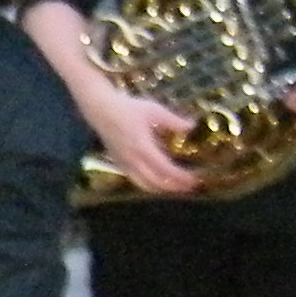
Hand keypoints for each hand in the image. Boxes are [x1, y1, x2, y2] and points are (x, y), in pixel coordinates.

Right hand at [85, 83, 200, 196]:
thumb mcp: (153, 110)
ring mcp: (124, 163)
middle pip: (156, 182)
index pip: (165, 169)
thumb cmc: (128, 108)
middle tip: (191, 186)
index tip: (195, 179)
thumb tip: (191, 126)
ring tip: (177, 187)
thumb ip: (173, 120)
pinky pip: (136, 180)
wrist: (100, 109)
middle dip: (175, 186)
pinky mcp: (119, 164)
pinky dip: (150, 184)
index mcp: (143, 146)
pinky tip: (159, 181)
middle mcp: (132, 159)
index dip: (180, 177)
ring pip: (145, 184)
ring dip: (162, 188)